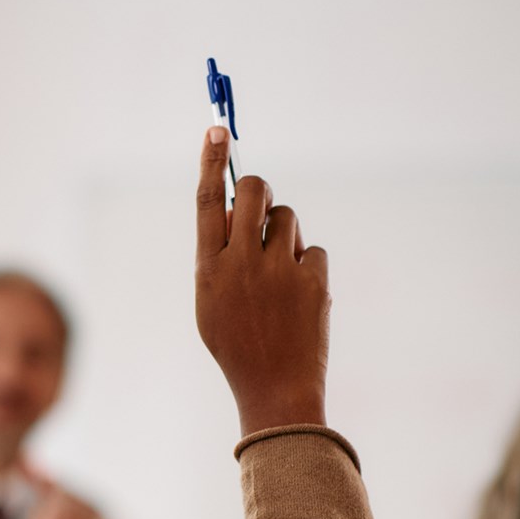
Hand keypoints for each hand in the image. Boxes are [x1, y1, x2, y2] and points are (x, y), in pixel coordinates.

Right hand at [194, 127, 328, 435]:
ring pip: (286, 218)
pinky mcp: (312, 280)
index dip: (211, 161)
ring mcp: (278, 271)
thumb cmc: (238, 344)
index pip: (206, 202)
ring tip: (278, 275)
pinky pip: (313, 249)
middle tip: (260, 201)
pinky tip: (299, 297)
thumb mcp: (211, 301)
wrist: (275, 389)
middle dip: (259, 189)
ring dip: (284, 235)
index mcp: (207, 269)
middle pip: (253, 192)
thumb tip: (237, 208)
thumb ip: (220, 255)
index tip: (217, 129)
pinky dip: (307, 266)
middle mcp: (240, 264)